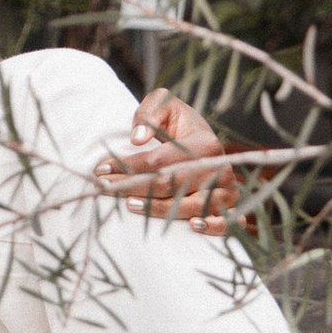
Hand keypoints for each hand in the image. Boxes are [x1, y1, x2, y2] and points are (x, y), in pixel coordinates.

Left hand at [95, 89, 241, 232]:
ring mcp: (227, 190)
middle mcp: (220, 169)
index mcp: (205, 143)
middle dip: (134, 187)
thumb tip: (137, 138)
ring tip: (129, 205)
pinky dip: (211, 227)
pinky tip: (191, 226)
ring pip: (191, 207)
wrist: (203, 140)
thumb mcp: (164, 105)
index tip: (100, 169)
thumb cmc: (179, 124)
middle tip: (105, 189)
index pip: (160, 160)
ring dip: (158, 209)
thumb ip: (149, 114)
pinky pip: (225, 223)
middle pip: (171, 185)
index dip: (128, 166)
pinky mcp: (231, 208)